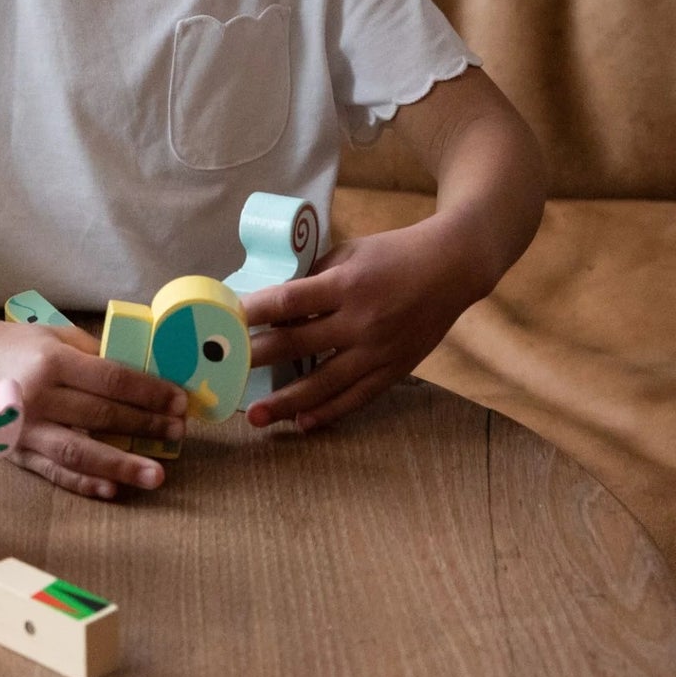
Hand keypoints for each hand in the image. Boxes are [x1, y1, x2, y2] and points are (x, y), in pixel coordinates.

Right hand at [0, 314, 188, 499]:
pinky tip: (112, 489)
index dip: (150, 392)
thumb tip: (143, 377)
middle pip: (101, 415)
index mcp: (52, 361)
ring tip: (155, 475)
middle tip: (178, 433)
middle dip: (145, 425)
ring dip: (121, 465)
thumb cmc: (15, 344)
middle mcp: (38, 396)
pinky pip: (54, 472)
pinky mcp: (16, 452)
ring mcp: (25, 429)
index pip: (112, 379)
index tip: (179, 401)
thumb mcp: (55, 336)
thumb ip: (96, 355)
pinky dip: (84, 483)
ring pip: (79, 452)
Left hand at [241, 220, 477, 432]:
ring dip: (286, 402)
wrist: (451, 269)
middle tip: (224, 372)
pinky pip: (357, 398)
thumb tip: (276, 304)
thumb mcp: (349, 253)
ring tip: (255, 417)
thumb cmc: (393, 254)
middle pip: (298, 346)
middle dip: (257, 359)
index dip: (255, 312)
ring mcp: (378, 350)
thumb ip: (314, 279)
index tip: (227, 320)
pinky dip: (328, 412)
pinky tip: (302, 423)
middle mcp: (361, 321)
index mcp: (346, 284)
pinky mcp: (394, 369)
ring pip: (324, 384)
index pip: (289, 301)